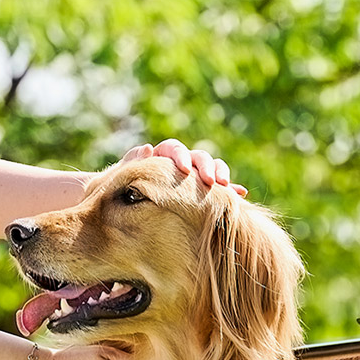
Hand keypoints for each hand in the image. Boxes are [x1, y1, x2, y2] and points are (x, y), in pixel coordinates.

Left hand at [120, 138, 247, 196]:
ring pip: (211, 169)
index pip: (174, 149)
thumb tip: (148, 148)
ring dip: (219, 174)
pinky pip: (218, 188)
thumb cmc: (119, 192)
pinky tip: (240, 194)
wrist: (124, 210)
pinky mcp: (202, 192)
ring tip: (224, 186)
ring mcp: (192, 177)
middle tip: (209, 181)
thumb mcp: (120, 176)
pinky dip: (229, 190)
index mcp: (161, 156)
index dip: (180, 157)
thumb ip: (132, 162)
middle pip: (197, 157)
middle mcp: (180, 163)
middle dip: (205, 167)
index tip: (184, 170)